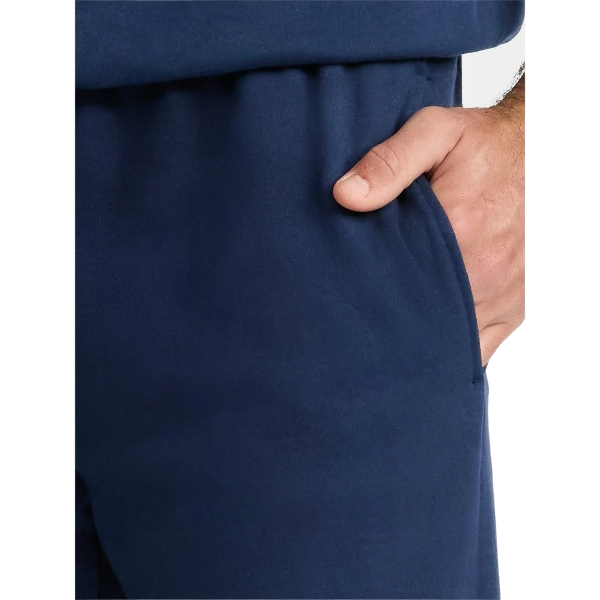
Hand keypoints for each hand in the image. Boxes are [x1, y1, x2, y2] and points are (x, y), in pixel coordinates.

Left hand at [332, 77, 528, 367]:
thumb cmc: (487, 147)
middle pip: (422, 317)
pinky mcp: (516, 311)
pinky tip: (429, 338)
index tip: (347, 295)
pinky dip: (452, 348)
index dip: (368, 294)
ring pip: (449, 340)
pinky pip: (480, 349)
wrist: (537, 154)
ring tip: (391, 328)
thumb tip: (346, 195)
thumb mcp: (435, 134)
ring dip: (420, 338)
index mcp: (460, 230)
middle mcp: (485, 272)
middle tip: (363, 315)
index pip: (397, 283)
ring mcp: (504, 297)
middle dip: (390, 322)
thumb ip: (390, 161)